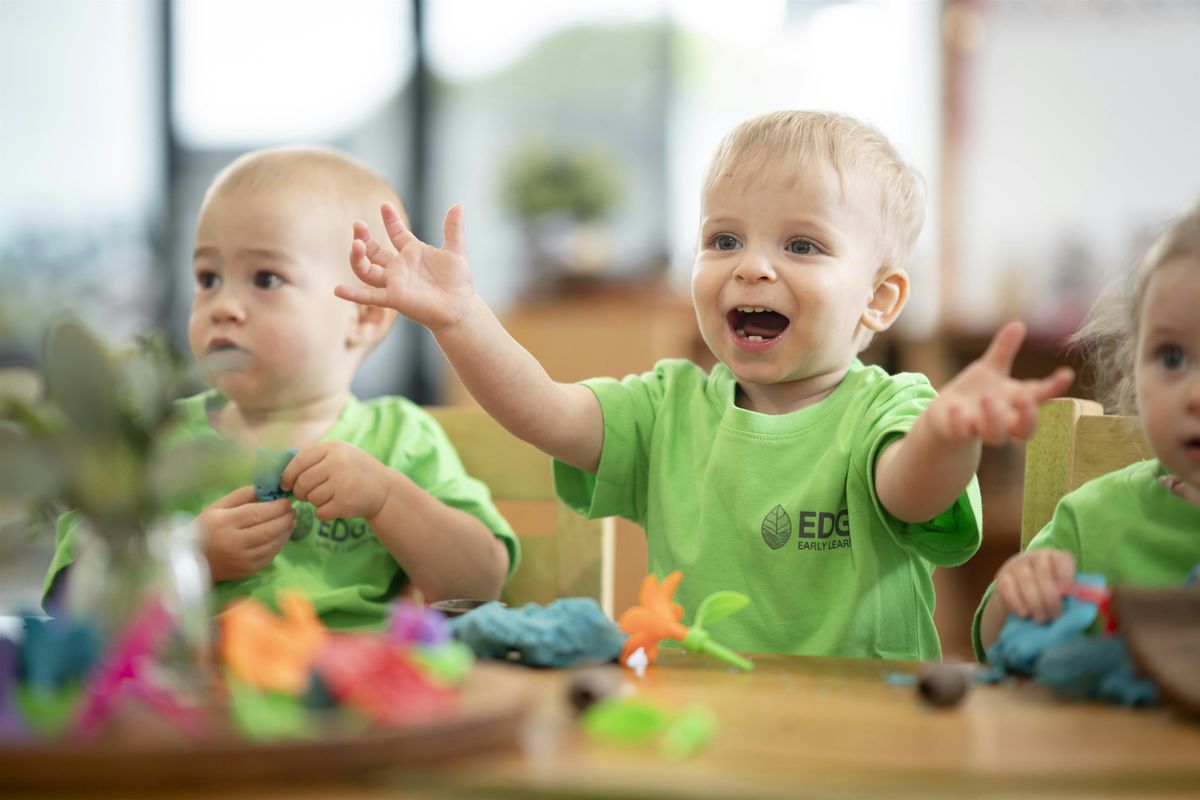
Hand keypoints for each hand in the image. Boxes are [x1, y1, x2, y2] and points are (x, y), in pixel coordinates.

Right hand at [197, 486, 294, 581]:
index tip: (287, 500)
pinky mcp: (248, 570)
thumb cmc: (205, 528)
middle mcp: (235, 542)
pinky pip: (270, 556)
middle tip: (292, 510)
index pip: (257, 513)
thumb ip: (242, 495)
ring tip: (290, 521)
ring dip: (286, 531)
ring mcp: (242, 559)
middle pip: (269, 529)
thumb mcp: (218, 506)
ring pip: (273, 544)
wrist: (191, 559)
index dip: (277, 507)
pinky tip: (281, 535)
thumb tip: (268, 489)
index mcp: (225, 523)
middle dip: (286, 518)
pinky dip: (279, 544)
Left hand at [280, 441, 393, 521]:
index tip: (286, 484)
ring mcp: (343, 483)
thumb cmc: (355, 471)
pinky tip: (336, 507)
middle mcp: (338, 463)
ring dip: (315, 502)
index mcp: (333, 448)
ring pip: (311, 498)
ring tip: (329, 498)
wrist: (385, 488)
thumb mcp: (340, 455)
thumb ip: (315, 459)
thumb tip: (283, 474)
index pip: (299, 461)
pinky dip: (324, 513)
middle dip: (301, 492)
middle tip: (307, 495)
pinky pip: (320, 512)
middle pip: (302, 482)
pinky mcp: (346, 503)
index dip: (288, 475)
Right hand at [333, 203, 474, 332]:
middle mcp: (399, 267)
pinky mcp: (395, 299)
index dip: (390, 219)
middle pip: (373, 251)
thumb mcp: (456, 251)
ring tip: (357, 244)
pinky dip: (354, 294)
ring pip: (367, 271)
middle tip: (358, 224)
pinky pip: (370, 297)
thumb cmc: (458, 283)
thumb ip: (453, 228)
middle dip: (363, 237)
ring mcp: (394, 283)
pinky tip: (338, 290)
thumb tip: (458, 205)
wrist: (462, 309)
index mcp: (412, 253)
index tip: (385, 205)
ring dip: (358, 258)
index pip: (396, 233)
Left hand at [925, 320, 1073, 445]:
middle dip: (1028, 416)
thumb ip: (1004, 350)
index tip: (1066, 373)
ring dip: (994, 417)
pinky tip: (955, 408)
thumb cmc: (975, 391)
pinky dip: (959, 423)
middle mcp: (1002, 419)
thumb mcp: (990, 368)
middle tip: (1026, 398)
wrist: (945, 413)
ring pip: (995, 434)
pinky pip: (961, 432)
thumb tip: (1018, 323)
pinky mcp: (957, 431)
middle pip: (1024, 428)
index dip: (1054, 387)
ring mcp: (980, 427)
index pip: (1040, 397)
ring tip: (987, 397)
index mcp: (1014, 401)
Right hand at [994, 547, 1076, 622]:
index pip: (1062, 561)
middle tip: (1055, 616)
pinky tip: (1025, 614)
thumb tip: (1089, 603)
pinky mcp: (1002, 576)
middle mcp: (1036, 557)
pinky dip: (1017, 602)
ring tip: (1042, 619)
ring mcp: (1017, 565)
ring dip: (1035, 602)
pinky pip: (1008, 587)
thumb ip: (1076, 596)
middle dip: (1050, 598)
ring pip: (1025, 579)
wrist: (1023, 596)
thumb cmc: (1051, 596)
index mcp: (1057, 558)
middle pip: (1043, 572)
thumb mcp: (1065, 593)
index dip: (1066, 577)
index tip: (1067, 595)